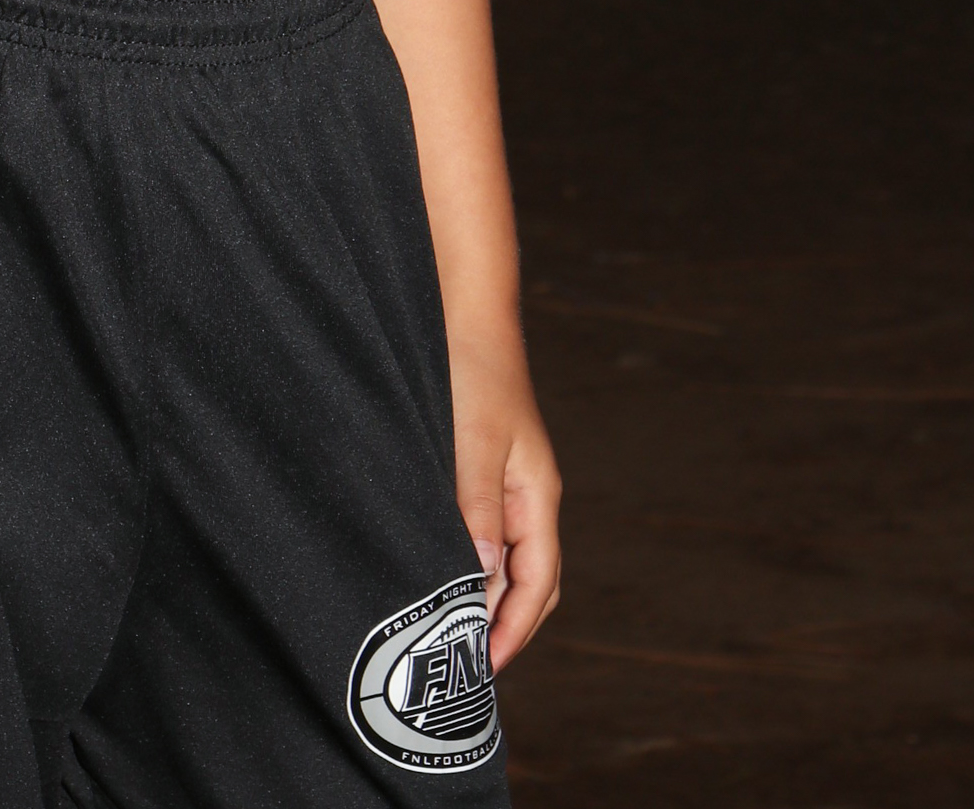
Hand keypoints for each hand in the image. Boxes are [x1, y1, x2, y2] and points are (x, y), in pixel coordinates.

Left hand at [451, 330, 560, 669]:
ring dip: (481, 594)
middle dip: (502, 624)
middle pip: (528, 580)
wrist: (463, 308)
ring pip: (502, 556)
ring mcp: (505, 481)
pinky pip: (481, 528)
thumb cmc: (471, 369)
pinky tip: (434, 567)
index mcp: (537, 495)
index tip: (482, 666)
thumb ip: (475, 506)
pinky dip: (466, 559)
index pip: (539, 583)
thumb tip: (478, 575)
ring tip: (443, 627)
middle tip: (460, 662)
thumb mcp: (472, 440)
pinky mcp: (478, 466)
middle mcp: (527, 495)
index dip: (513, 629)